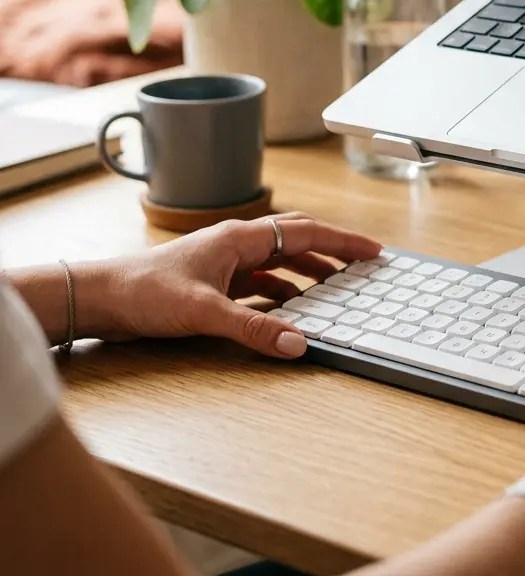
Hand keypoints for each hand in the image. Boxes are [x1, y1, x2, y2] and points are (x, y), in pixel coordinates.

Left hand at [78, 213, 380, 359]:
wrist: (101, 297)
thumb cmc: (144, 292)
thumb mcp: (206, 312)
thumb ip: (255, 328)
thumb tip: (298, 344)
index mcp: (240, 238)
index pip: (306, 232)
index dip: (343, 241)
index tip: (372, 250)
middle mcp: (237, 243)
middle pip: (297, 238)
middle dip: (333, 249)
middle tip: (362, 262)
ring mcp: (225, 260)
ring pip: (280, 258)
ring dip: (309, 269)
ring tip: (335, 286)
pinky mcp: (214, 279)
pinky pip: (261, 278)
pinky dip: (283, 288)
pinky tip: (290, 306)